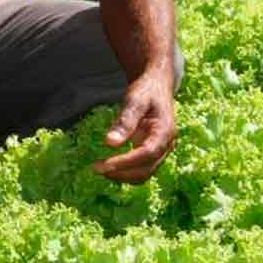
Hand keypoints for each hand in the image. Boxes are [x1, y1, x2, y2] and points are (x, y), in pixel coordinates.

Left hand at [93, 69, 176, 183]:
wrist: (157, 87)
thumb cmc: (146, 91)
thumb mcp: (135, 100)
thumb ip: (125, 121)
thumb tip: (110, 143)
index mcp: (165, 131)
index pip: (147, 153)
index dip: (126, 162)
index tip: (104, 166)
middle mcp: (167, 145)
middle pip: (146, 169)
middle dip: (121, 173)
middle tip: (96, 169)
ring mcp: (162, 151)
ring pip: (144, 174)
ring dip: (123, 176)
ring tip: (100, 169)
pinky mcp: (154, 154)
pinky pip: (141, 169)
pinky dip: (126, 172)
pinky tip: (109, 166)